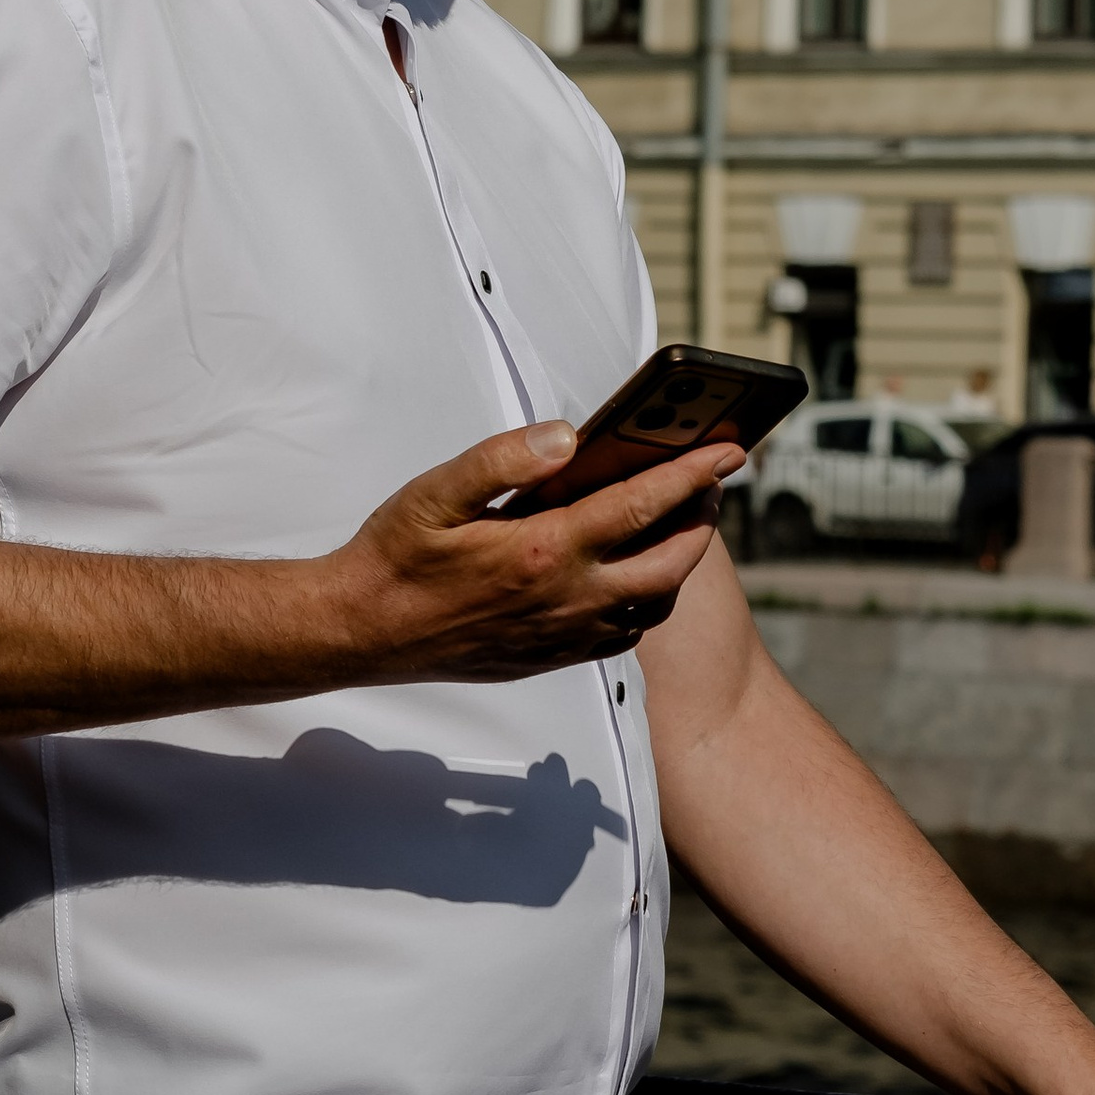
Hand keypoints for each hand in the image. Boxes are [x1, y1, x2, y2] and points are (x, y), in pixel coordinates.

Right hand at [322, 419, 741, 686]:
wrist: (364, 631)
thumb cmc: (396, 558)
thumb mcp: (435, 492)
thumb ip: (502, 458)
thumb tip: (566, 437)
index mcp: (544, 550)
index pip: (642, 505)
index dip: (694, 474)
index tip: (730, 450)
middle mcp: (566, 599)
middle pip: (671, 562)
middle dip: (704, 519)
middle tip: (711, 485)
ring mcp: (564, 634)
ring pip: (654, 604)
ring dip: (679, 564)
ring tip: (680, 524)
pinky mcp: (553, 657)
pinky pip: (624, 634)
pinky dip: (645, 601)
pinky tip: (632, 574)